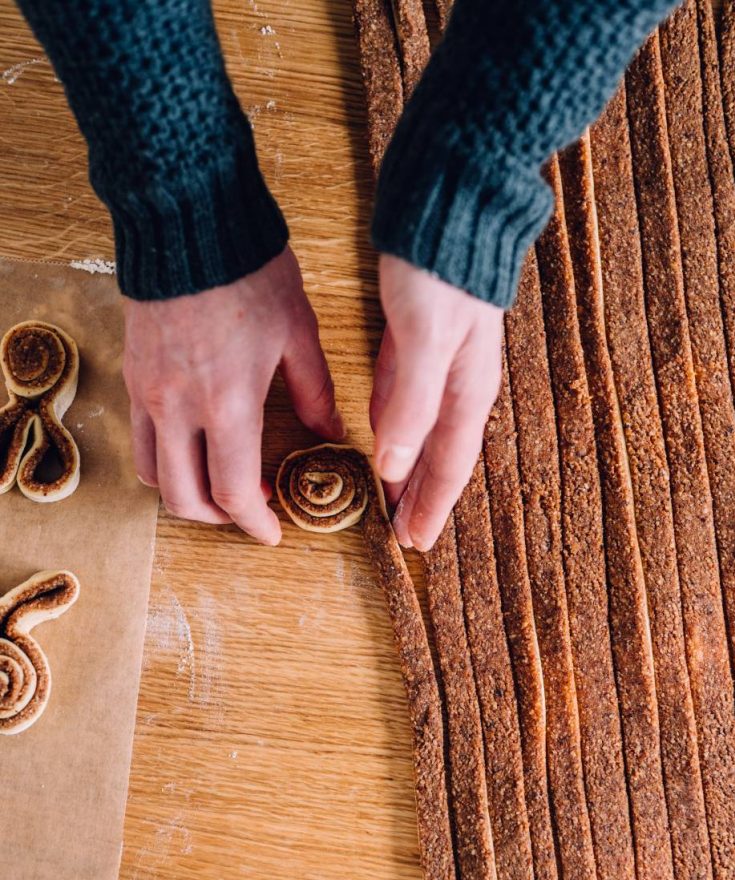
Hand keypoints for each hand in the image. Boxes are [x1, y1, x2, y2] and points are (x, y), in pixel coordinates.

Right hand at [124, 247, 343, 544]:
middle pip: (187, 499)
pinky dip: (163, 459)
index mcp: (228, 405)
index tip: (273, 533)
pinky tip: (190, 446)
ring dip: (186, 494)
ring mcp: (148, 394)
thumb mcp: (298, 332)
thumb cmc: (251, 272)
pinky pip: (139, 440)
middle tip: (247, 511)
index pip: (234, 492)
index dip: (254, 523)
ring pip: (155, 476)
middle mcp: (179, 409)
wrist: (189, 222)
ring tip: (217, 484)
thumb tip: (331, 433)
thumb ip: (315, 392)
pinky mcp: (133, 377)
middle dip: (219, 518)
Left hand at [370, 255, 503, 551]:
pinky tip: (382, 437)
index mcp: (467, 389)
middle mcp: (459, 383)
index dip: (432, 506)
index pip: (449, 465)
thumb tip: (393, 467)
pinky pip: (407, 402)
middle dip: (422, 499)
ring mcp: (441, 362)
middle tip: (404, 536)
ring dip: (408, 469)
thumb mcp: (426, 339)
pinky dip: (396, 429)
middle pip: (440, 457)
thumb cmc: (442, 267)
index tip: (415, 544)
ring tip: (393, 500)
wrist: (450, 198)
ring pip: (424, 433)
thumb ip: (412, 405)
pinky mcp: (419, 340)